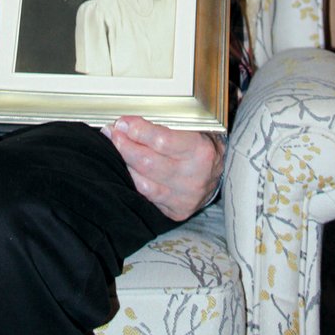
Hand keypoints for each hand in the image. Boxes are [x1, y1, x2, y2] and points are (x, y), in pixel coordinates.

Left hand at [103, 117, 224, 221]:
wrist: (221, 174)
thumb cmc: (202, 145)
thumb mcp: (193, 129)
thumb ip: (164, 125)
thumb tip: (128, 123)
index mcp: (200, 151)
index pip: (162, 141)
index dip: (138, 131)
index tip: (122, 123)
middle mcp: (194, 177)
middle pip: (148, 163)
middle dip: (125, 146)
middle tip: (113, 133)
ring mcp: (185, 197)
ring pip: (144, 183)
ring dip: (125, 164)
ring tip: (116, 148)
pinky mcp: (178, 211)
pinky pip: (148, 196)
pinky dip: (134, 181)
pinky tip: (127, 168)